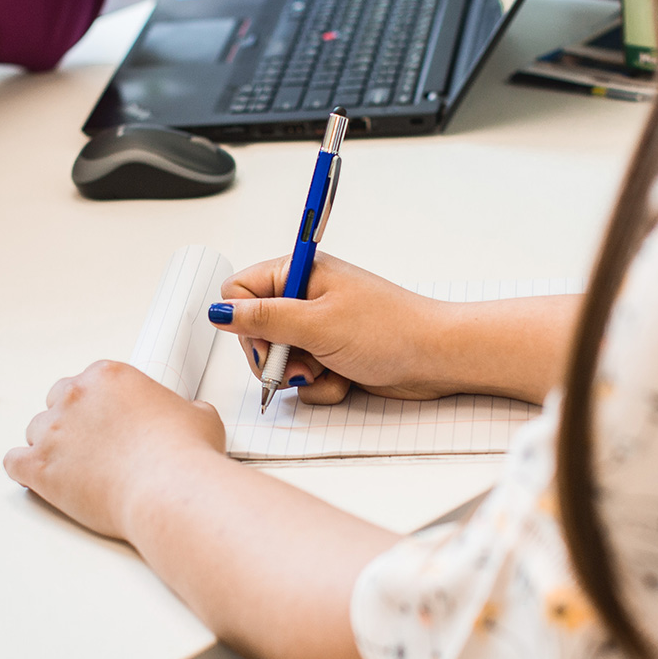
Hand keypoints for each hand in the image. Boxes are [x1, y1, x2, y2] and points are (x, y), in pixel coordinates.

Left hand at [4, 362, 225, 540]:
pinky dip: (24, 470)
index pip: (88, 382)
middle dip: (70, 421)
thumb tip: (189, 415)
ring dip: (49, 446)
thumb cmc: (185, 453)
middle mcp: (76, 395)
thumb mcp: (200, 416)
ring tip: (72, 469)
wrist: (170, 489)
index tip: (108, 423)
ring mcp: (53, 430)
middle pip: (56, 400)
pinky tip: (37, 478)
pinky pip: (13, 461)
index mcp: (110, 376)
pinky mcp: (39, 466)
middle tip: (90, 446)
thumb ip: (185, 409)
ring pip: (35, 431)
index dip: (98, 406)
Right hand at [211, 253, 463, 403]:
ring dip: (299, 375)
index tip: (269, 340)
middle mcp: (305, 297)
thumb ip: (263, 319)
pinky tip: (343, 379)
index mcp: (299, 273)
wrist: (438, 358)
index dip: (245, 321)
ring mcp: (318, 328)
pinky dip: (319, 385)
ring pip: (278, 359)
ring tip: (327, 371)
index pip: (239, 292)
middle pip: (254, 331)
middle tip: (301, 362)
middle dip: (274, 356)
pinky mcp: (330, 355)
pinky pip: (303, 377)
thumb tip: (219, 312)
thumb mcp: (317, 323)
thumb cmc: (390, 330)